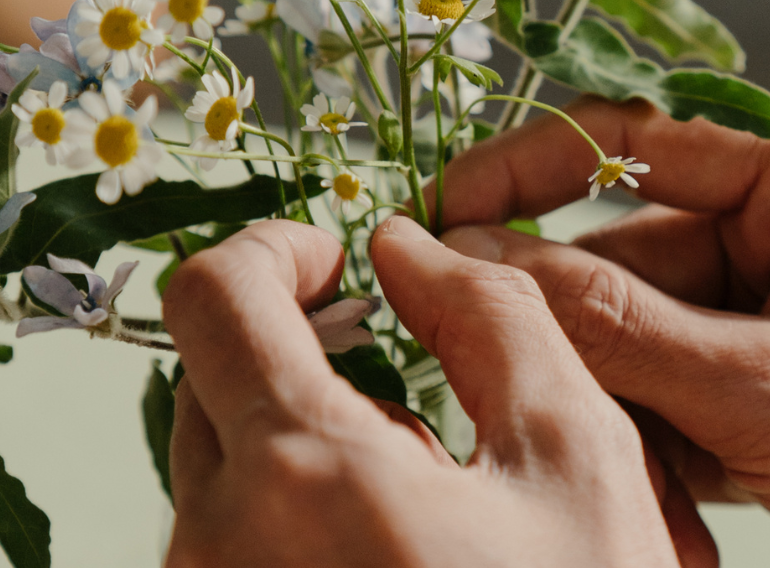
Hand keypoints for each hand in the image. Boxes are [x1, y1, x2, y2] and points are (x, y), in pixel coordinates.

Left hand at [161, 218, 680, 566]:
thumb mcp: (575, 468)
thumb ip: (492, 320)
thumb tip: (410, 248)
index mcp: (296, 476)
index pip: (212, 294)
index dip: (272, 250)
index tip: (331, 263)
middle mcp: (215, 543)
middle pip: (210, 377)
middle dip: (298, 359)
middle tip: (399, 403)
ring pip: (219, 464)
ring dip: (301, 448)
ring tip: (411, 513)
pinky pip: (223, 539)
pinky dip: (287, 518)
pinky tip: (382, 566)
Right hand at [435, 98, 769, 515]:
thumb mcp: (761, 377)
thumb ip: (610, 314)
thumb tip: (469, 250)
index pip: (620, 143)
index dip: (522, 167)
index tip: (441, 206)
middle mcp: (757, 243)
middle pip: (611, 259)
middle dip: (567, 332)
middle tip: (495, 370)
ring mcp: (750, 321)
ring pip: (627, 342)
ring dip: (610, 410)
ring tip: (626, 472)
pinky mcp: (746, 395)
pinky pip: (663, 399)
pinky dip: (653, 452)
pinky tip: (673, 499)